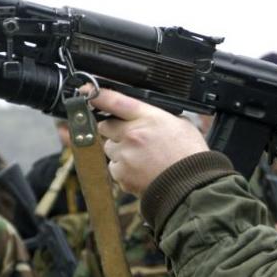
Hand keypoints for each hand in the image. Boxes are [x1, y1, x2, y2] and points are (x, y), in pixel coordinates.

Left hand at [93, 88, 208, 195]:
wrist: (192, 185)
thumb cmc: (189, 156)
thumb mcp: (179, 124)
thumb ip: (157, 117)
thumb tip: (148, 116)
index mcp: (147, 117)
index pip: (114, 100)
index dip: (96, 94)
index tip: (85, 91)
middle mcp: (131, 134)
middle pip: (105, 126)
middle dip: (114, 130)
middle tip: (132, 138)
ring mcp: (124, 155)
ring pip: (109, 148)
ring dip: (120, 151)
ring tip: (142, 159)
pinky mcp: (121, 175)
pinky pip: (114, 168)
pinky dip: (124, 170)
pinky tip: (141, 171)